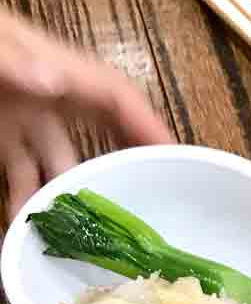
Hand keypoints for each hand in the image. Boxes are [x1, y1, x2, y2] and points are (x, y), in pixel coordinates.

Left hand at [0, 9, 171, 220]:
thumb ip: (12, 57)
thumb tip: (56, 81)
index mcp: (50, 66)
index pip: (114, 98)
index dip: (151, 128)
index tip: (181, 164)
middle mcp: (41, 96)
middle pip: (95, 140)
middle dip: (118, 179)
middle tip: (142, 223)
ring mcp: (16, 116)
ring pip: (54, 167)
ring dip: (66, 203)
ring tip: (81, 246)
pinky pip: (18, 175)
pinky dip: (23, 204)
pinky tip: (26, 236)